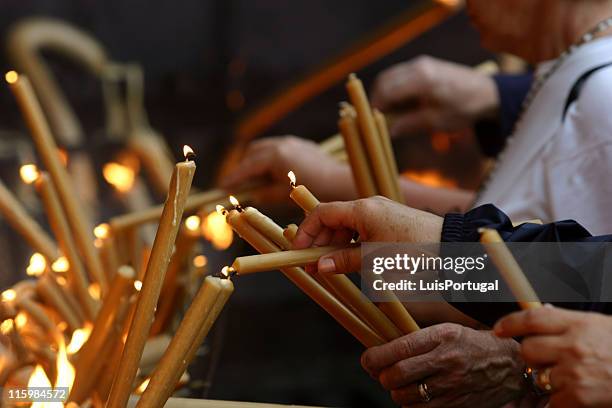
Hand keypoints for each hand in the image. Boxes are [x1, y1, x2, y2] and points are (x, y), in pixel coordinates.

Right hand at [221, 136, 355, 204]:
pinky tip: (273, 172)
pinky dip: (270, 157)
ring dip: (256, 160)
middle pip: (252, 151)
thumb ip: (264, 193)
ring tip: (254, 178)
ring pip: (265, 147)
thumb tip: (251, 194)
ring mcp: (292, 141)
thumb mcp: (284, 195)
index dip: (233, 177)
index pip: (246, 166)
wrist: (340, 180)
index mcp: (275, 156)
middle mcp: (281, 144)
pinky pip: (278, 147)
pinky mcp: (301, 144)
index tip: (222, 187)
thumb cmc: (314, 190)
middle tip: (237, 183)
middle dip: (243, 165)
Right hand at [293, 196, 442, 273]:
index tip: (299, 251)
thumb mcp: (374, 259)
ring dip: (335, 245)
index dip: (307, 231)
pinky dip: (352, 244)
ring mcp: (381, 213)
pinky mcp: (391, 223)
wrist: (452, 249)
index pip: (322, 213)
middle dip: (320, 241)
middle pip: (333, 219)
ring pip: (347, 226)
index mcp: (362, 208)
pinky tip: (351, 260)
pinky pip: (363, 230)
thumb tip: (319, 266)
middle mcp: (370, 205)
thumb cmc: (414, 251)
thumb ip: (344, 261)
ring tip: (329, 267)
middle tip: (311, 265)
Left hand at [361, 323, 525, 406]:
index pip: (399, 348)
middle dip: (382, 377)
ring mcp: (451, 385)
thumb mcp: (448, 329)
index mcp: (441, 336)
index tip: (367, 359)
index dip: (375, 357)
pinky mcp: (456, 405)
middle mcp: (446, 360)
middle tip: (382, 373)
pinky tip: (417, 396)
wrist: (511, 366)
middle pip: (397, 375)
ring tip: (401, 384)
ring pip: (405, 396)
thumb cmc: (474, 344)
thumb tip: (383, 344)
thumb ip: (417, 337)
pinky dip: (412, 405)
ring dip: (396, 392)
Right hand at [371, 55, 497, 137]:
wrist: (487, 92)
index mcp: (422, 80)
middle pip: (384, 81)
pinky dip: (394, 89)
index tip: (371, 122)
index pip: (387, 91)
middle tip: (378, 120)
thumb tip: (388, 131)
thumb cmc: (464, 108)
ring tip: (392, 114)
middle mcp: (418, 66)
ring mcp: (420, 63)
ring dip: (385, 94)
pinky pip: (400, 75)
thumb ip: (410, 124)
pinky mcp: (423, 65)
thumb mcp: (437, 121)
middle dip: (377, 100)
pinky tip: (402, 105)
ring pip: (390, 77)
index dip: (375, 107)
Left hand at [495, 306, 611, 407]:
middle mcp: (573, 345)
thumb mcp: (602, 326)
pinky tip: (578, 395)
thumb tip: (544, 314)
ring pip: (539, 376)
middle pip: (528, 349)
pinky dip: (561, 402)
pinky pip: (553, 401)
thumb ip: (572, 323)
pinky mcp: (580, 396)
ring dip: (551, 380)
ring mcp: (575, 371)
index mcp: (579, 323)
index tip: (499, 329)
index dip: (510, 323)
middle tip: (549, 360)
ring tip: (575, 378)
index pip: (532, 317)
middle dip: (534, 356)